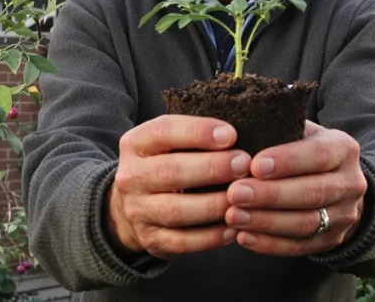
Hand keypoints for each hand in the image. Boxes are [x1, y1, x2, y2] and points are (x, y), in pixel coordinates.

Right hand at [105, 115, 251, 258]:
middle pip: (170, 172)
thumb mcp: (168, 142)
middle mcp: (131, 177)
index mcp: (135, 144)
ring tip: (242, 197)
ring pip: (175, 210)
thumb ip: (194, 136)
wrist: (132, 204)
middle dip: (212, 168)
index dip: (198, 132)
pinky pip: (182, 242)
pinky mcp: (150, 239)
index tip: (230, 135)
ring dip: (213, 204)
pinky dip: (210, 237)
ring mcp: (137, 211)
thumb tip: (233, 136)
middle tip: (243, 165)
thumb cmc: (165, 163)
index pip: (163, 131)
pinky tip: (233, 227)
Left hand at [224, 121, 367, 255]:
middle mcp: (350, 183)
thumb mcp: (303, 132)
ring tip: (233, 216)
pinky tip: (243, 236)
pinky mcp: (331, 240)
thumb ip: (280, 130)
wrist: (339, 184)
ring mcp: (344, 216)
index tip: (254, 165)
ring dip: (265, 221)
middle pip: (311, 193)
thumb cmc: (305, 151)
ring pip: (305, 223)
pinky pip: (299, 246)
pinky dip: (269, 244)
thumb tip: (237, 130)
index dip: (287, 161)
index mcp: (343, 149)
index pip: (319, 154)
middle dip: (270, 195)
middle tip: (234, 193)